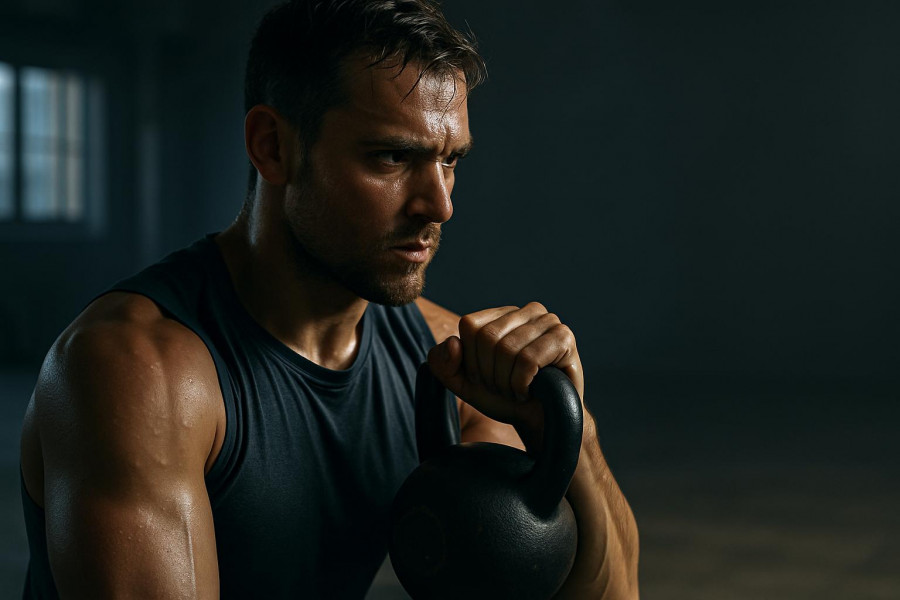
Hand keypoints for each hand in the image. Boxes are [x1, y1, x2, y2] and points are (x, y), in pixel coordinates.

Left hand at [426, 302, 584, 430]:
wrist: (540, 422)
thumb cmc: (504, 398)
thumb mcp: (464, 383)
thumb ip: (443, 364)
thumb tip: (453, 343)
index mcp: (501, 315)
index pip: (470, 325)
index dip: (471, 360)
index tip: (483, 379)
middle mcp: (526, 311)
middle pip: (488, 336)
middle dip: (489, 373)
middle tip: (502, 388)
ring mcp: (548, 321)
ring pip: (508, 349)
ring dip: (506, 382)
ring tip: (517, 390)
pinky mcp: (564, 338)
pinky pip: (529, 359)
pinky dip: (522, 383)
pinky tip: (530, 391)